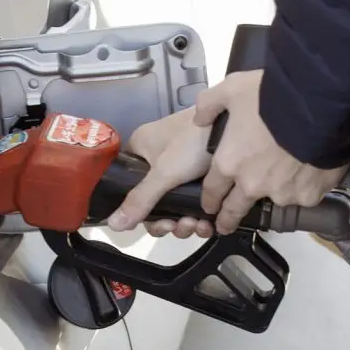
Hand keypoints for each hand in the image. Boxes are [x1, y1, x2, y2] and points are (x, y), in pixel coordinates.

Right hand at [106, 107, 214, 237]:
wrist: (236, 123)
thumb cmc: (193, 141)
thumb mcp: (164, 173)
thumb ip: (140, 200)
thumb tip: (113, 226)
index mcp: (140, 150)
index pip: (128, 187)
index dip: (141, 212)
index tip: (159, 224)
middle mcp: (156, 158)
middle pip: (154, 201)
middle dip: (168, 221)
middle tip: (181, 227)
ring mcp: (180, 166)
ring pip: (175, 204)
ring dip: (185, 222)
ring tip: (198, 225)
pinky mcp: (201, 172)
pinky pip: (193, 200)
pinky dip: (199, 216)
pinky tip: (208, 224)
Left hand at [194, 70, 348, 234]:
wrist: (318, 106)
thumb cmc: (272, 96)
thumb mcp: (233, 88)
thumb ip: (210, 104)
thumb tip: (200, 118)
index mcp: (229, 163)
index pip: (212, 191)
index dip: (209, 200)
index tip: (210, 206)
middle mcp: (252, 184)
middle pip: (235, 210)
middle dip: (228, 219)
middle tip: (226, 225)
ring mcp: (281, 193)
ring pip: (274, 199)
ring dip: (275, 191)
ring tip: (286, 173)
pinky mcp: (308, 196)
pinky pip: (303, 195)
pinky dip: (304, 185)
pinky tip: (309, 169)